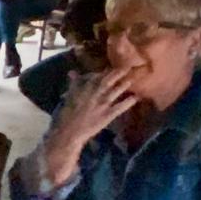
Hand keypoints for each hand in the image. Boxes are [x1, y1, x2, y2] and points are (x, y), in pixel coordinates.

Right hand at [42, 68, 138, 184]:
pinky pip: (120, 107)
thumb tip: (72, 72)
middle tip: (126, 67)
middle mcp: (94, 94)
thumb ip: (73, 84)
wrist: (68, 132)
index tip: (109, 69)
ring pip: (115, 91)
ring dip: (124, 85)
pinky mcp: (107, 115)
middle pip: (108, 80)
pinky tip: (135, 98)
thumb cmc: (65, 115)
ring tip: (132, 80)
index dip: (104, 72)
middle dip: (117, 73)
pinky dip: (128, 102)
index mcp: (83, 88)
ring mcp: (102, 105)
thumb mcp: (68, 96)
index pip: (95, 76)